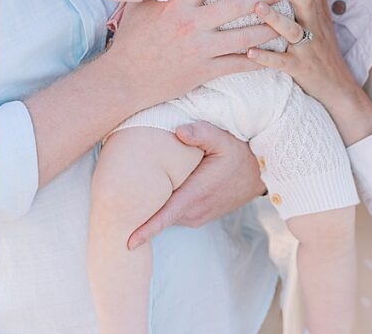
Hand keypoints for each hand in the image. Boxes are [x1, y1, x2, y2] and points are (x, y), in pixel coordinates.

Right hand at [106, 0, 281, 107]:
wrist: (124, 79)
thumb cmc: (131, 40)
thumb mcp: (139, 6)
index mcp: (176, 4)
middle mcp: (191, 24)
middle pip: (237, 6)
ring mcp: (200, 49)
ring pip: (245, 38)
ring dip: (269, 29)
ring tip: (286, 21)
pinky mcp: (204, 71)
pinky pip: (238, 65)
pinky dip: (258, 61)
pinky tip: (272, 56)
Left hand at [128, 122, 263, 247]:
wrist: (260, 173)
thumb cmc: (238, 154)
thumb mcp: (223, 138)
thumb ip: (201, 132)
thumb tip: (179, 131)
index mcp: (196, 193)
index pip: (165, 216)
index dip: (145, 229)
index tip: (126, 241)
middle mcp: (195, 210)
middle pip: (159, 216)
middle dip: (137, 214)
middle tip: (111, 206)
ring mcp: (197, 215)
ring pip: (165, 215)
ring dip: (150, 209)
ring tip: (128, 198)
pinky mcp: (198, 216)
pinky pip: (173, 214)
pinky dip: (161, 208)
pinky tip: (152, 194)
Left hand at [248, 0, 371, 144]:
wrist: (340, 88)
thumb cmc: (323, 51)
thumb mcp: (320, 24)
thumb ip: (308, 2)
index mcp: (317, 15)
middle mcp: (314, 28)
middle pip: (304, 2)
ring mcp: (307, 48)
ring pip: (292, 31)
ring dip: (274, 18)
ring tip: (256, 7)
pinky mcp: (300, 68)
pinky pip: (282, 62)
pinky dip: (265, 58)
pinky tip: (249, 53)